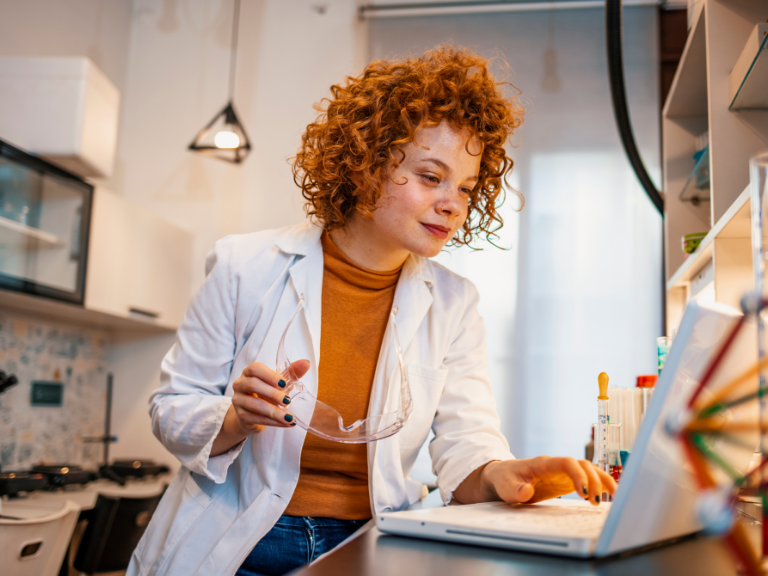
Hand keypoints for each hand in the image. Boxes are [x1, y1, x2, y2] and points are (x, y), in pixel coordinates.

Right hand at [210, 359, 309, 456]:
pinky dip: (273, 422)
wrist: (252, 414)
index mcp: (249, 372)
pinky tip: (286, 423)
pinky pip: (257, 419)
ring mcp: (238, 401)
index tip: (284, 383)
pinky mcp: (241, 416)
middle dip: (272, 393)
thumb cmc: (266, 393)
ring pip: (255, 404)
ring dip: (274, 411)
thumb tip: (306, 363)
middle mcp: (240, 384)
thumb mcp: (279, 383)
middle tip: (288, 401)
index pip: (255, 368)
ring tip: (290, 417)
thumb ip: (291, 373)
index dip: (269, 375)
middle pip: (253, 385)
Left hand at [483, 457, 616, 505]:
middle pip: (582, 465)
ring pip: (589, 470)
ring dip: (601, 482)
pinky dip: (599, 486)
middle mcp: (556, 465)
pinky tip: (608, 497)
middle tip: (596, 501)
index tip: (583, 492)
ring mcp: (563, 472)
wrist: (502, 476)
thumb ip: (515, 489)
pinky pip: (587, 480)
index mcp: (542, 464)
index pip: (566, 462)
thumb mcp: (505, 486)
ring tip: (608, 499)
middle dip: (593, 481)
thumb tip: (526, 492)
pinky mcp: (566, 481)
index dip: (578, 475)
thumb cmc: (504, 479)